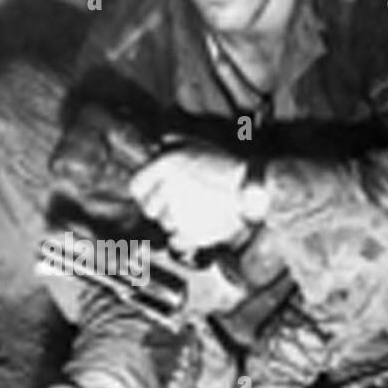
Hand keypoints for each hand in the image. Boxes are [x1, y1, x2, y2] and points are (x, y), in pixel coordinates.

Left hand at [129, 143, 248, 252]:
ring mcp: (179, 210)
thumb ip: (172, 146)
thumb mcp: (198, 146)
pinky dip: (183, 238)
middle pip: (148, 209)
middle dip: (160, 209)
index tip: (150, 195)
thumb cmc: (228, 167)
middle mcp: (169, 187)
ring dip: (176, 221)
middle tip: (176, 204)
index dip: (143, 193)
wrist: (252, 188)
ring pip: (164, 225)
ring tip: (195, 211)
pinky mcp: (190, 231)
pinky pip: (175, 241)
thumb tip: (154, 149)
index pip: (135, 186)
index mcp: (168, 164)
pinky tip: (197, 227)